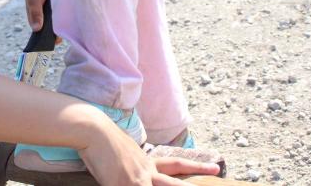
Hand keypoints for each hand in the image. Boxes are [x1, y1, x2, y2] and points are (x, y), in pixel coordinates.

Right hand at [78, 119, 218, 185]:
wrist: (93, 129)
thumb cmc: (100, 139)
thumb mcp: (120, 152)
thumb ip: (129, 163)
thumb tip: (129, 168)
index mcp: (146, 161)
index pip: (176, 164)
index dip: (195, 167)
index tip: (214, 165)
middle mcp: (146, 169)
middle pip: (175, 181)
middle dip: (196, 180)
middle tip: (217, 171)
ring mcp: (138, 178)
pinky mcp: (125, 184)